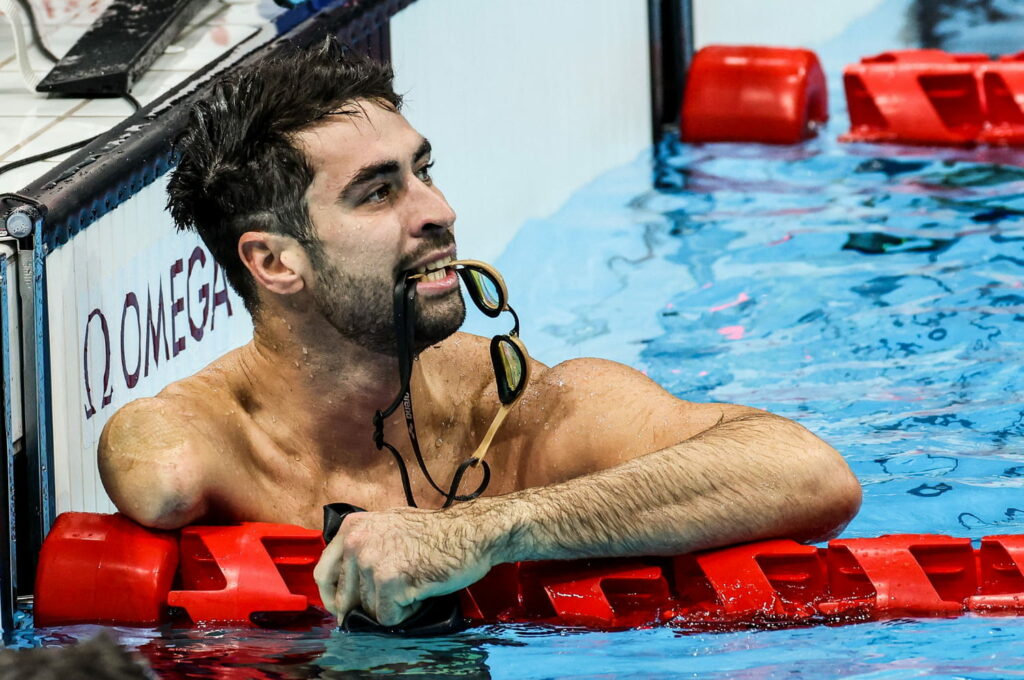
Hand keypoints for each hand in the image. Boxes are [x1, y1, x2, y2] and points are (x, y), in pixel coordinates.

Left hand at [313, 507, 497, 625]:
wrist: (470, 533)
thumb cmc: (435, 532)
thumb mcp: (388, 525)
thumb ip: (363, 544)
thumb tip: (345, 580)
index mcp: (352, 528)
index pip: (324, 574)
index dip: (333, 597)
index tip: (343, 608)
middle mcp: (357, 543)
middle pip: (346, 598)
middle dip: (366, 606)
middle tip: (393, 597)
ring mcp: (372, 562)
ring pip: (368, 610)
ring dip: (392, 606)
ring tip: (413, 584)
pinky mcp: (390, 581)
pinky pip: (388, 617)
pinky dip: (406, 613)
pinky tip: (420, 591)